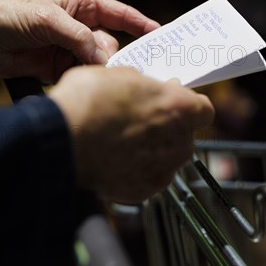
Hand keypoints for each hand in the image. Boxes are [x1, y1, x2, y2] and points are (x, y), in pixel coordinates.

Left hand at [0, 0, 158, 81]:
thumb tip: (103, 57)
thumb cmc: (12, 15)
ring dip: (98, 71)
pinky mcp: (61, 67)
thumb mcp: (47, 19)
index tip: (161, 35)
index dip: (141, 24)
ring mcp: (72, 48)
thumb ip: (78, 37)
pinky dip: (85, 80)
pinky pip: (83, 74)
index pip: (119, 13)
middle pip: (111, 43)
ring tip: (94, 77)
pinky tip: (83, 83)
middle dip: (114, 56)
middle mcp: (81, 26)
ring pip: (98, 62)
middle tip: (116, 69)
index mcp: (82, 5)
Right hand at [49, 66, 213, 202]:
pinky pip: (148, 177)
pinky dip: (136, 170)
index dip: (186, 103)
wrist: (62, 139)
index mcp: (180, 108)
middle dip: (166, 127)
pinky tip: (115, 159)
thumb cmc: (89, 102)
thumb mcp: (119, 75)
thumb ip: (143, 85)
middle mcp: (179, 142)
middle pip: (184, 134)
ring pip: (167, 157)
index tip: (170, 101)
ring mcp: (163, 170)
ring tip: (122, 140)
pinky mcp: (143, 191)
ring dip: (152, 149)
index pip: (204, 109)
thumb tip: (144, 88)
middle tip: (139, 119)